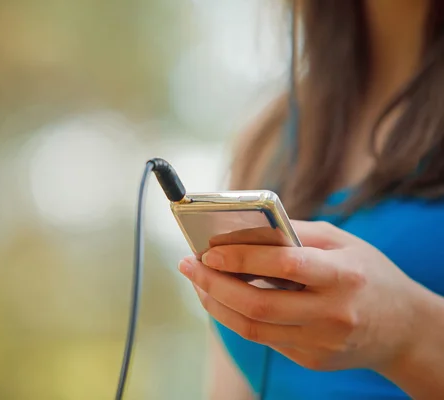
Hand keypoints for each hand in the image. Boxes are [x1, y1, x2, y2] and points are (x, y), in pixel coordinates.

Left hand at [178, 221, 424, 371]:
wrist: (404, 329)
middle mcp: (333, 315)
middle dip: (214, 284)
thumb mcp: (342, 242)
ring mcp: (321, 343)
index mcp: (344, 277)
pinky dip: (236, 316)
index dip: (242, 258)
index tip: (209, 249)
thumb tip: (243, 226)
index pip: (285, 266)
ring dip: (216, 304)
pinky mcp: (311, 360)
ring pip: (253, 329)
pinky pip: (263, 338)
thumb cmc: (368, 274)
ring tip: (197, 280)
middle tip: (189, 264)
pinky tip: (222, 297)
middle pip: (259, 306)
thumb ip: (295, 234)